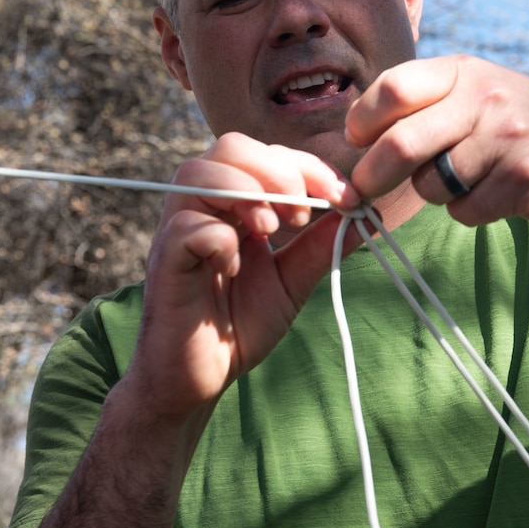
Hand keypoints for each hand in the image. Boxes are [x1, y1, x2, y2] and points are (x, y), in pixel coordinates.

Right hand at [122, 132, 348, 425]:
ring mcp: (178, 232)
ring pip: (198, 172)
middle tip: (302, 216)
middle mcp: (201, 209)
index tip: (344, 196)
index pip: (264, 154)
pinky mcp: (163, 262)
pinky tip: (235, 267)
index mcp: (231, 206)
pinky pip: (185, 227)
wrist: (198, 381)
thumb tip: (366, 213)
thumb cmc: (237, 327)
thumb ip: (320, 247)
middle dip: (278, 170)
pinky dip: (219, 238)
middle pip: (229, 146)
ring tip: (272, 231)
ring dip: (246, 193)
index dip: (307, 165)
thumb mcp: (291, 282)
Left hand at [346, 55, 528, 225]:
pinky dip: (471, 212)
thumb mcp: (478, 90)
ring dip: (437, 195)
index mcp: (462, 72)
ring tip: (469, 180)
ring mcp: (506, 139)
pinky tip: (498, 195)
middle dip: (370, 178)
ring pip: (431, 186)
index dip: (362, 122)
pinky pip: (466, 211)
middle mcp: (482, 99)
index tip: (356, 143)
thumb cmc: (523, 120)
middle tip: (361, 194)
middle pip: (399, 145)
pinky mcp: (526, 179)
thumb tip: (354, 141)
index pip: (391, 88)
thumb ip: (423, 106)